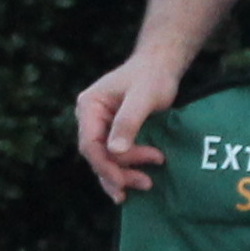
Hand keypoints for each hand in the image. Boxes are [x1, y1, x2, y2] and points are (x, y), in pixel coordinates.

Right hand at [70, 43, 188, 200]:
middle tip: (146, 182)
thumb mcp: (142, 97)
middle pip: (97, 156)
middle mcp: (89, 119)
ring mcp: (100, 128)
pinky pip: (114, 158)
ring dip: (123, 176)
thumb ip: (128, 121)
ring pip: (104, 161)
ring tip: (146, 184)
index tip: (123, 181)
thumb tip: (114, 151)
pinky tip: (137, 181)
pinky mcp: (112, 134)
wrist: (160, 67)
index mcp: (89, 106)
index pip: (89, 144)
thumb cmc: (152, 77)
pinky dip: (125, 171)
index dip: (105, 166)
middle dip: (119, 172)